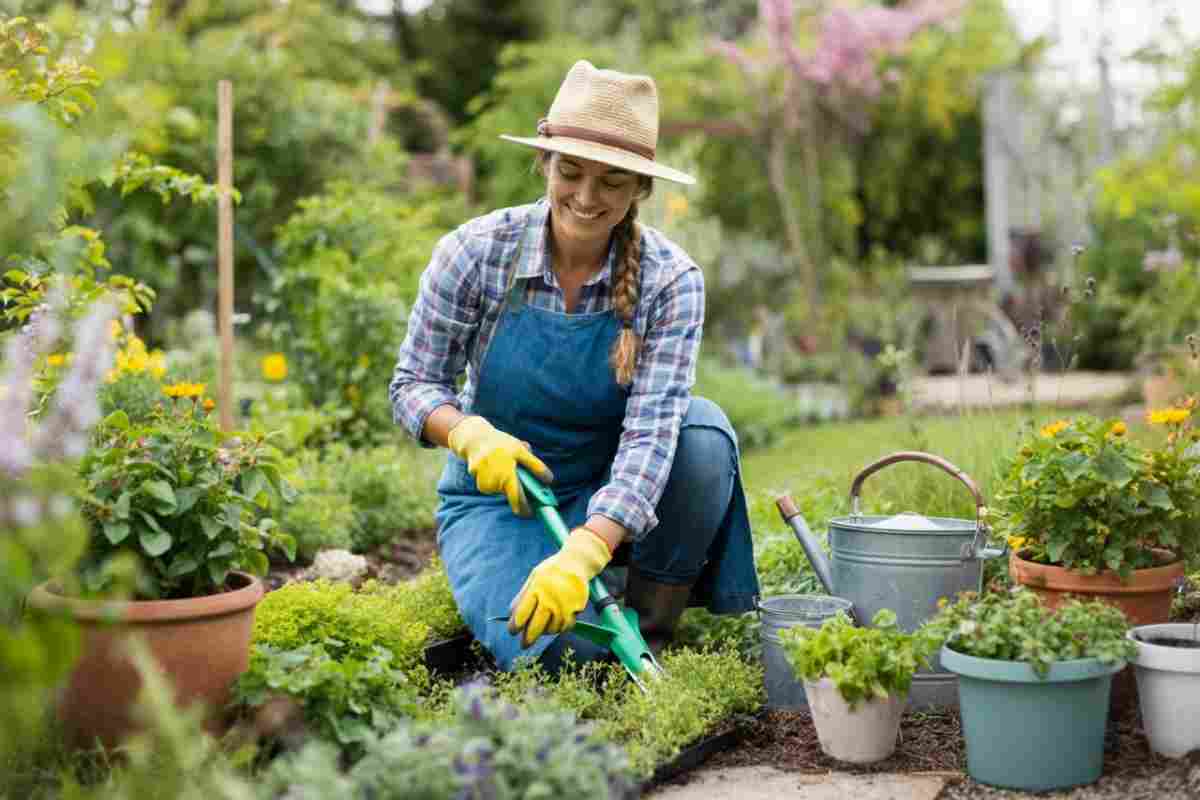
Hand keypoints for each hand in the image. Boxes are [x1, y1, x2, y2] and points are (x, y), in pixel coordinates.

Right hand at [447, 416, 553, 515]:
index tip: (530, 514)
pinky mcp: (479, 484)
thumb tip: (549, 480)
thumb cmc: (501, 444)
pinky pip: (492, 488)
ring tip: (503, 467)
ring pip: (501, 490)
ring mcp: (486, 484)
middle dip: (516, 492)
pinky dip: (495, 482)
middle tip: (519, 482)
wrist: (476, 440)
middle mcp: (495, 481)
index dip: (525, 509)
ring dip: (505, 484)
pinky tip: (493, 469)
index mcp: (507, 474)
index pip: (518, 498)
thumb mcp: (521, 450)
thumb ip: (535, 466)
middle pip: (510, 494)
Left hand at [509, 527, 611, 647]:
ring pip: (551, 630)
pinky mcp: (576, 610)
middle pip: (535, 628)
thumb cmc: (551, 571)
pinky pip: (565, 627)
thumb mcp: (534, 578)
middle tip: (524, 644)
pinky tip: (556, 622)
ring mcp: (563, 606)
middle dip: (527, 639)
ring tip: (543, 626)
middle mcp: (549, 599)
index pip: (521, 615)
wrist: (576, 563)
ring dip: (545, 631)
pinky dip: (559, 628)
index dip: (514, 626)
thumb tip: (511, 614)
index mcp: (536, 590)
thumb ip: (522, 596)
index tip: (512, 631)